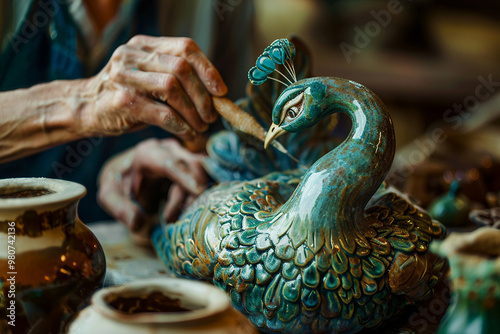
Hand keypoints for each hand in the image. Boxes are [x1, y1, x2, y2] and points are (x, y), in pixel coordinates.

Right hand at [79, 36, 226, 139]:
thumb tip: (215, 96)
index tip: (220, 91)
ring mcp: (125, 78)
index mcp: (144, 45)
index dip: (208, 69)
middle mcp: (133, 56)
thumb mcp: (148, 77)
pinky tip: (188, 132)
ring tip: (201, 126)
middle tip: (211, 115)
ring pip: (172, 89)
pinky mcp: (122, 102)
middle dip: (203, 96)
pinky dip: (181, 125)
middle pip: (181, 68)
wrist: (84, 108)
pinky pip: (162, 114)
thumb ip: (175, 77)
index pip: (185, 47)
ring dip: (193, 112)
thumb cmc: (125, 95)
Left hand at [97, 138, 207, 242]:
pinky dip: (202, 193)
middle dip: (191, 193)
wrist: (125, 172)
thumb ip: (120, 208)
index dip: (185, 177)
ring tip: (174, 217)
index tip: (198, 191)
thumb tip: (138, 223)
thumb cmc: (118, 182)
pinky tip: (189, 210)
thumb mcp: (109, 195)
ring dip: (196, 196)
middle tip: (172, 219)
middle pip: (192, 166)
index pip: (170, 163)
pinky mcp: (192, 165)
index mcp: (147, 153)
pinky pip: (206, 176)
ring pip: (202, 172)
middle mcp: (169, 149)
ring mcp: (183, 155)